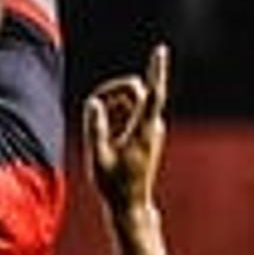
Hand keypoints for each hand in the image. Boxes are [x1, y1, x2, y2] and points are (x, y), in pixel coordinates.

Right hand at [83, 43, 169, 213]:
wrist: (131, 204)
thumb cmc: (113, 185)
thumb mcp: (98, 158)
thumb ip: (95, 128)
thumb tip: (93, 102)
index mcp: (142, 130)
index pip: (151, 94)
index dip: (156, 70)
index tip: (161, 50)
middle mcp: (153, 126)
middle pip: (137, 91)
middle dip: (114, 90)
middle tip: (93, 106)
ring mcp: (153, 129)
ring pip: (134, 100)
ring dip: (114, 103)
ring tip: (100, 127)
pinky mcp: (149, 133)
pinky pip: (135, 110)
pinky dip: (119, 112)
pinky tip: (108, 131)